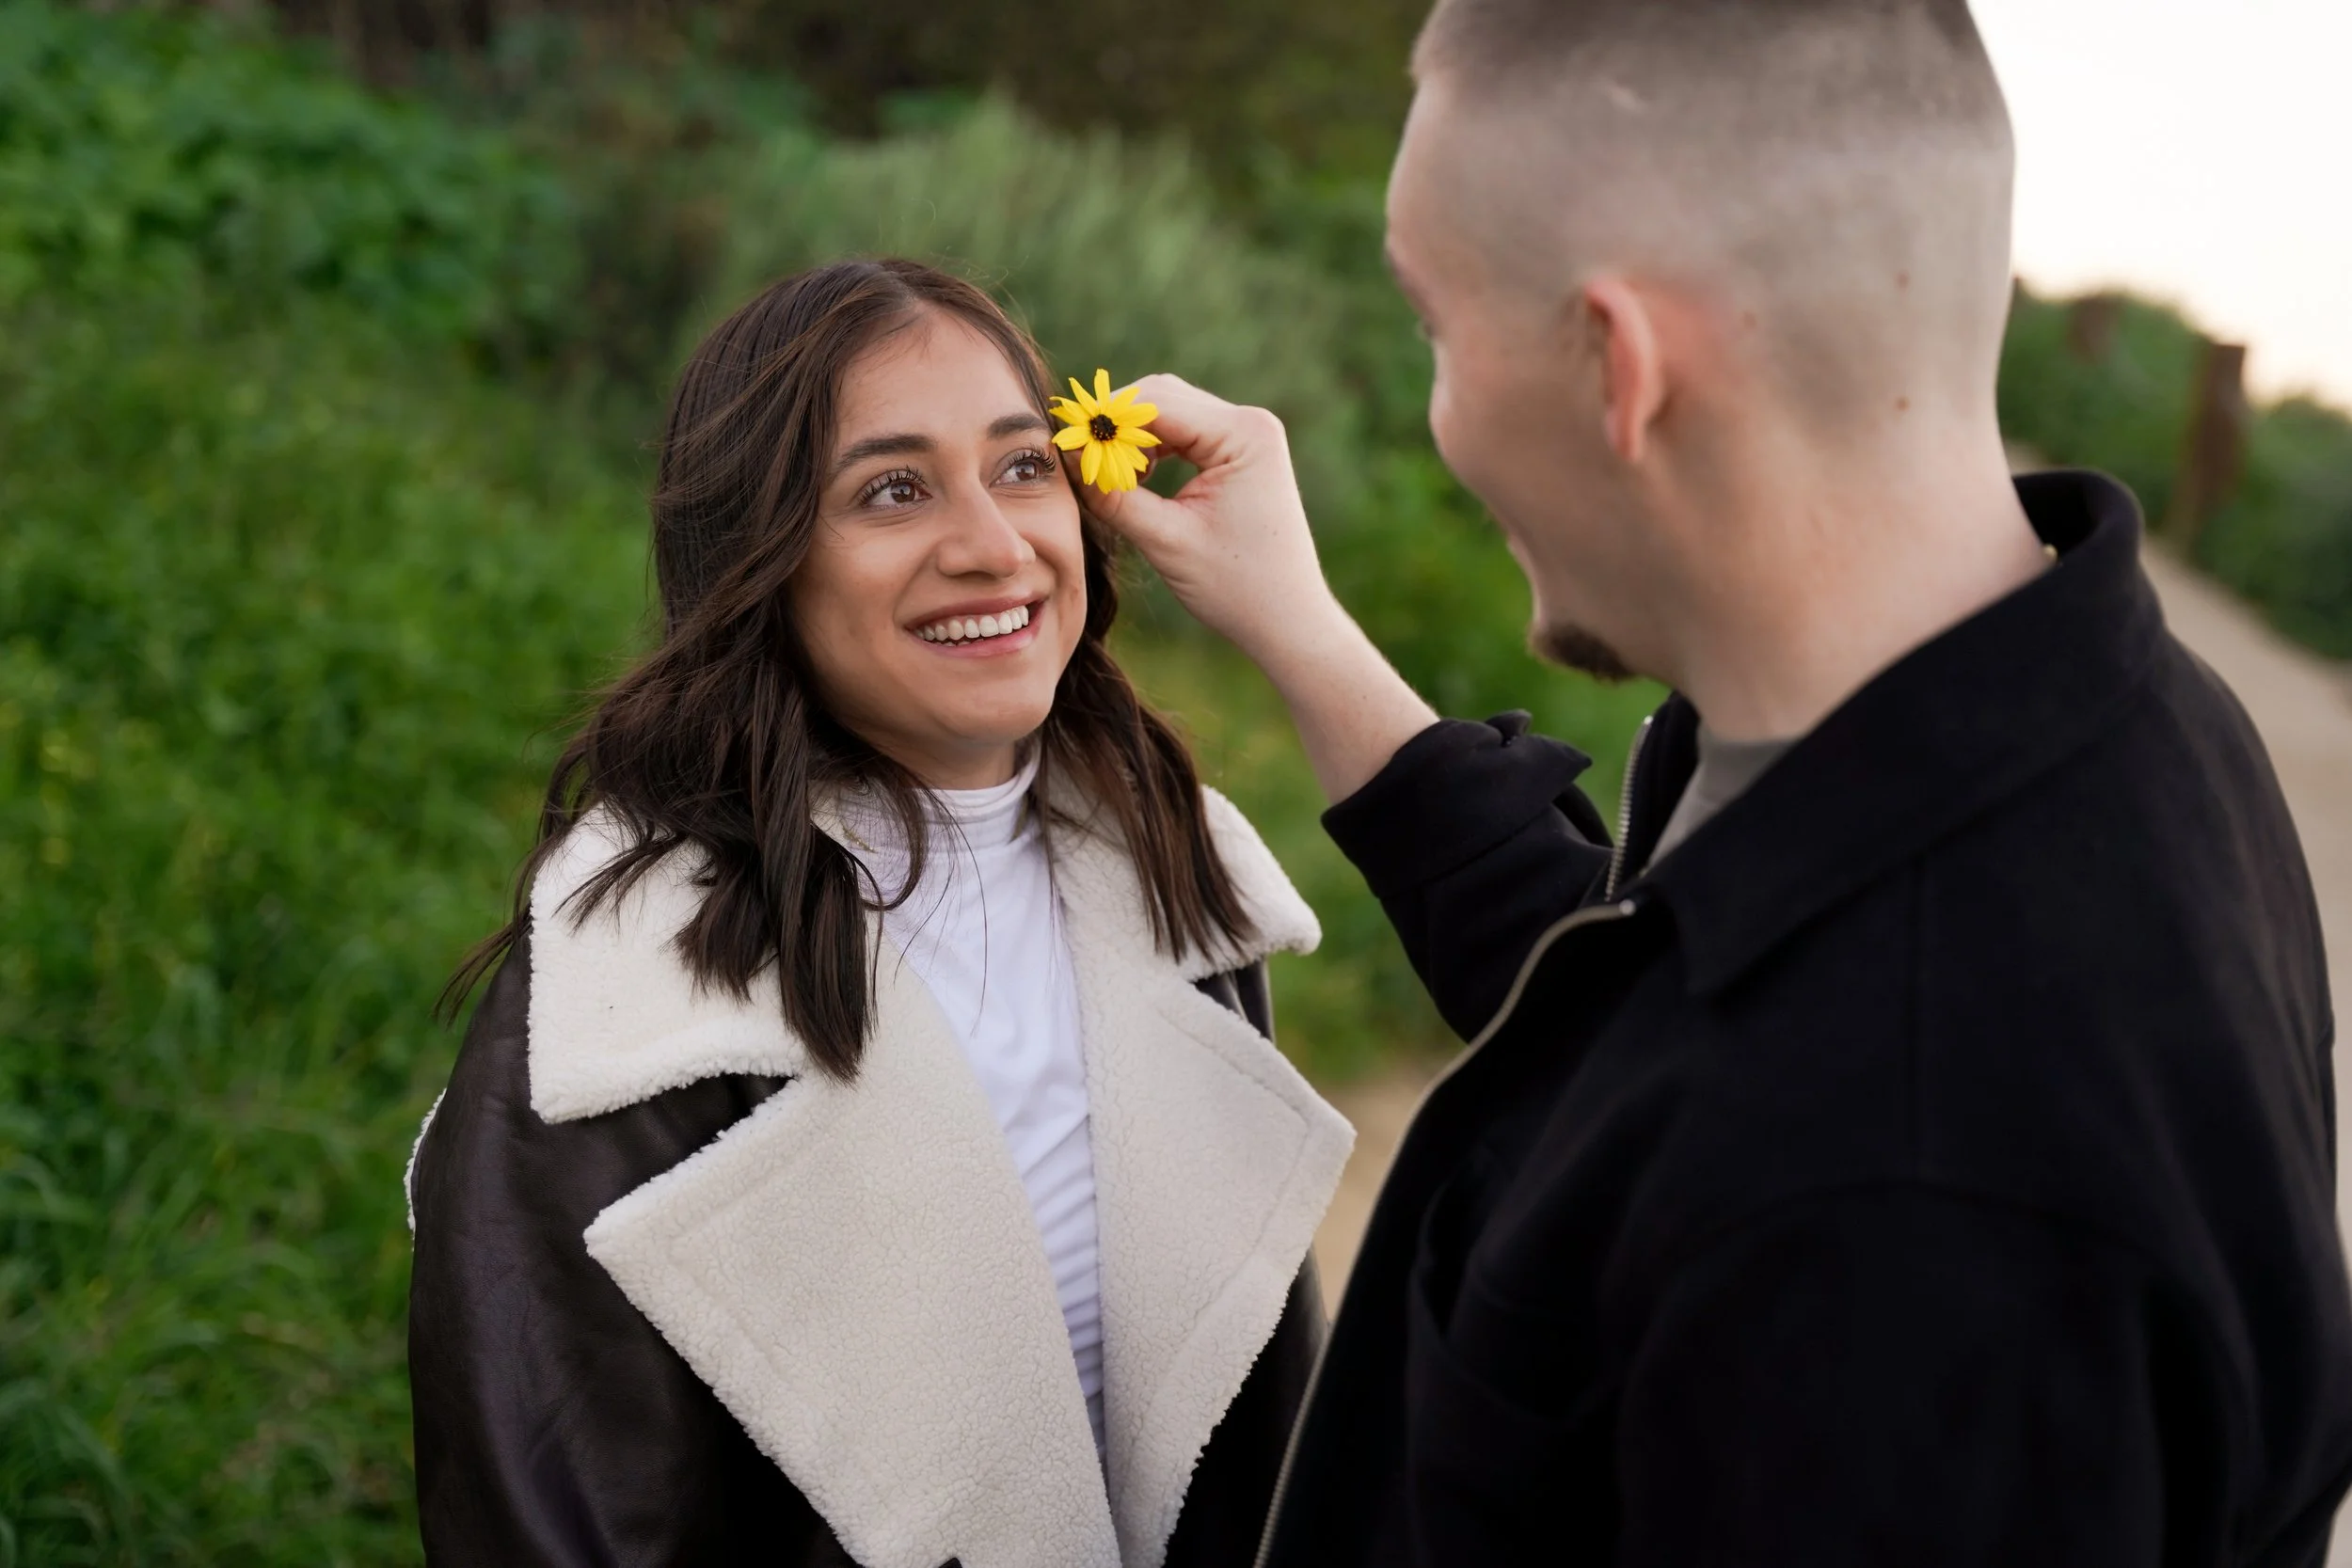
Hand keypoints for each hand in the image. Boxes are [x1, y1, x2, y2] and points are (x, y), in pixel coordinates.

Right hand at [1076, 374, 1346, 670]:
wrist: (1289, 620)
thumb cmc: (1238, 588)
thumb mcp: (1165, 541)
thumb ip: (1112, 495)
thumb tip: (1064, 456)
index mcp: (1244, 434)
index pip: (1155, 403)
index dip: (1104, 420)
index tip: (1062, 443)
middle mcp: (1250, 423)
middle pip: (1161, 397)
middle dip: (1115, 425)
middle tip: (1077, 459)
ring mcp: (1248, 437)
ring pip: (1169, 413)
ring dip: (1132, 438)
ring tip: (1107, 478)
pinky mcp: (1241, 454)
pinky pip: (1184, 435)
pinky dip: (1152, 450)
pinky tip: (1134, 480)